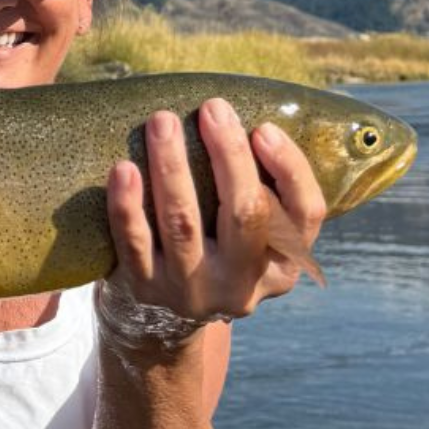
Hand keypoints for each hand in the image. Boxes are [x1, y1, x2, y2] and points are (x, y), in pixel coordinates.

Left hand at [104, 97, 326, 322]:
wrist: (160, 320)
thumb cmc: (214, 251)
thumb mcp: (252, 238)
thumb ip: (262, 189)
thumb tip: (245, 120)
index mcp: (282, 265)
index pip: (305, 214)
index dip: (290, 168)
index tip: (264, 128)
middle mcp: (242, 283)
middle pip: (246, 214)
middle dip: (229, 155)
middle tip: (212, 109)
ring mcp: (191, 289)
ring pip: (183, 222)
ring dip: (172, 166)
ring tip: (162, 122)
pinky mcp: (145, 288)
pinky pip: (134, 242)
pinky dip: (127, 204)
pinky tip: (123, 168)